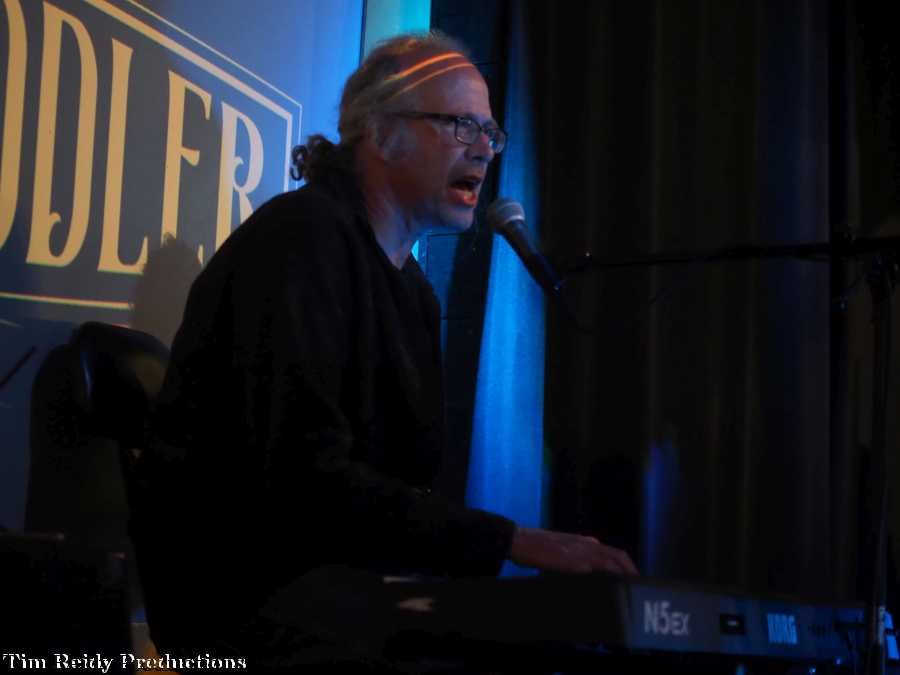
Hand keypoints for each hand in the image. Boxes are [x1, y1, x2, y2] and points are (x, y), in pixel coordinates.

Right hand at [508, 527, 638, 575]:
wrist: (521, 541)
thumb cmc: (536, 548)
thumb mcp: (559, 551)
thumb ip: (573, 559)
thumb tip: (584, 571)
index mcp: (584, 542)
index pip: (612, 552)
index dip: (625, 564)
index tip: (631, 577)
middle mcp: (587, 544)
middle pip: (618, 555)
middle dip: (631, 570)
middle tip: (638, 585)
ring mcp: (582, 551)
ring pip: (613, 560)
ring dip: (625, 573)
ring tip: (633, 588)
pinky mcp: (575, 561)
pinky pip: (600, 568)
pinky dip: (611, 576)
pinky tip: (616, 587)